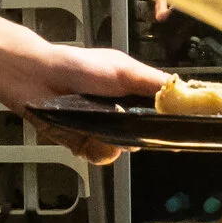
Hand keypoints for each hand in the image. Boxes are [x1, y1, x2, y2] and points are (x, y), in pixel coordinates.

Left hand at [0, 41, 167, 165]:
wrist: (37, 79)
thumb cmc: (80, 67)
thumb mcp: (122, 70)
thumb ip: (152, 82)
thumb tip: (184, 90)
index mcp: (134, 91)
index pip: (162, 110)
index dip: (173, 120)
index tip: (183, 130)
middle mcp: (122, 112)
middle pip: (146, 135)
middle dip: (140, 134)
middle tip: (128, 122)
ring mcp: (103, 128)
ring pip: (124, 148)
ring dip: (113, 140)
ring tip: (98, 124)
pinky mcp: (85, 142)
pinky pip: (101, 155)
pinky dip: (94, 147)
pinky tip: (85, 134)